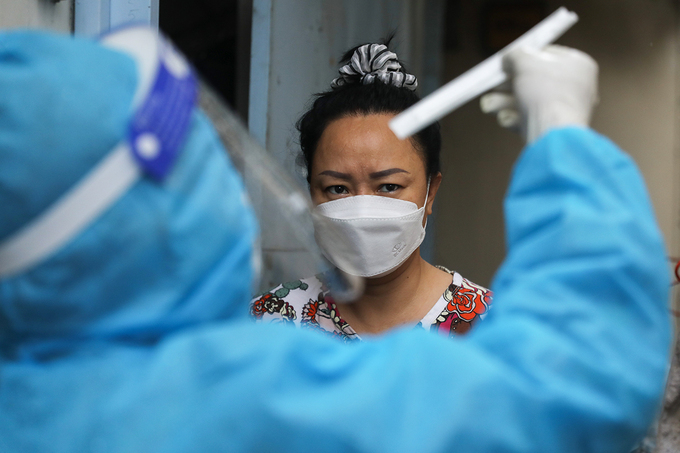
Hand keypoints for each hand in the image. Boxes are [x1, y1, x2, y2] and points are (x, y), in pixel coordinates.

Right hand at [480, 45, 598, 142]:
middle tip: (493, 84)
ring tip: (489, 105)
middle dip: (508, 84)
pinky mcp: (552, 129)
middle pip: (535, 80)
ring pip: (529, 101)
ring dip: (505, 101)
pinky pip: (531, 119)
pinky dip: (515, 118)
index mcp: (578, 65)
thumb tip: (508, 58)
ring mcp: (564, 110)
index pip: (548, 55)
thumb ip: (515, 55)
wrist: (553, 133)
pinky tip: (505, 118)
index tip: (506, 62)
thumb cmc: (545, 92)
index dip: (524, 57)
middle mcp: (575, 87)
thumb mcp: (525, 62)